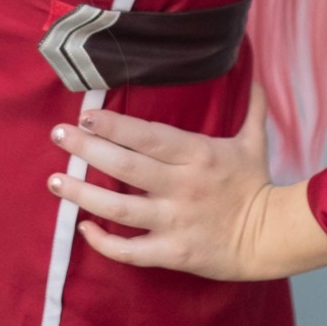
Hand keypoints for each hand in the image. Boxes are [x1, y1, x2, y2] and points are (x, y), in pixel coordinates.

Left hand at [47, 79, 326, 281]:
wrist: (272, 237)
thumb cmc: (256, 185)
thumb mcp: (254, 142)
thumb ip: (251, 107)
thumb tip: (255, 73)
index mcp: (198, 155)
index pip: (149, 136)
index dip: (114, 126)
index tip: (85, 114)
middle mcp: (182, 186)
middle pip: (126, 166)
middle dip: (87, 149)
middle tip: (58, 135)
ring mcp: (175, 221)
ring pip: (120, 208)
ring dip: (82, 194)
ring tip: (55, 181)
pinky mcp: (174, 252)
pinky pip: (131, 251)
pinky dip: (104, 243)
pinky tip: (83, 228)